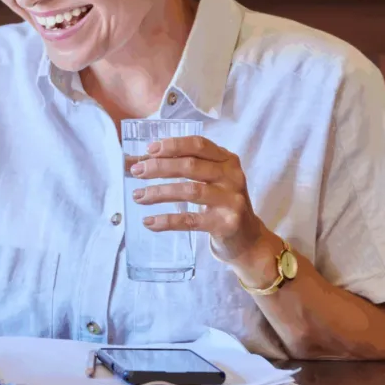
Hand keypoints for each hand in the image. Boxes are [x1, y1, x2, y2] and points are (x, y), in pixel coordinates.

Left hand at [128, 135, 268, 263]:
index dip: (173, 145)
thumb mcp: (213, 180)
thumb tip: (142, 161)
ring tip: (138, 196)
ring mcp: (231, 200)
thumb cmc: (222, 203)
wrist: (248, 239)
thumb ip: (187, 167)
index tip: (149, 149)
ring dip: (159, 193)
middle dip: (159, 167)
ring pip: (189, 191)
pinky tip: (149, 222)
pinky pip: (190, 220)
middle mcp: (232, 177)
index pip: (198, 145)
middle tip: (136, 172)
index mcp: (228, 160)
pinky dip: (166, 221)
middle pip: (190, 166)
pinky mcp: (225, 224)